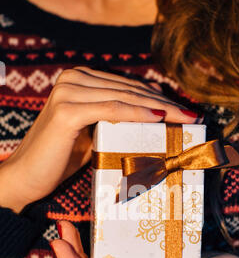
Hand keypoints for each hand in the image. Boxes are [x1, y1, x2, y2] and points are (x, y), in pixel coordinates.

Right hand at [0, 67, 197, 212]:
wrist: (26, 178)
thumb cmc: (61, 159)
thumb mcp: (93, 134)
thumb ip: (114, 120)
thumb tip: (150, 118)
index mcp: (80, 80)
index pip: (127, 87)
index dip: (158, 98)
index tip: (184, 111)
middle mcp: (73, 78)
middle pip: (130, 90)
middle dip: (165, 103)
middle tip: (192, 116)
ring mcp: (69, 92)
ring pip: (124, 98)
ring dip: (158, 108)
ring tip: (184, 119)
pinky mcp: (67, 111)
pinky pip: (111, 109)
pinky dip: (136, 114)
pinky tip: (158, 118)